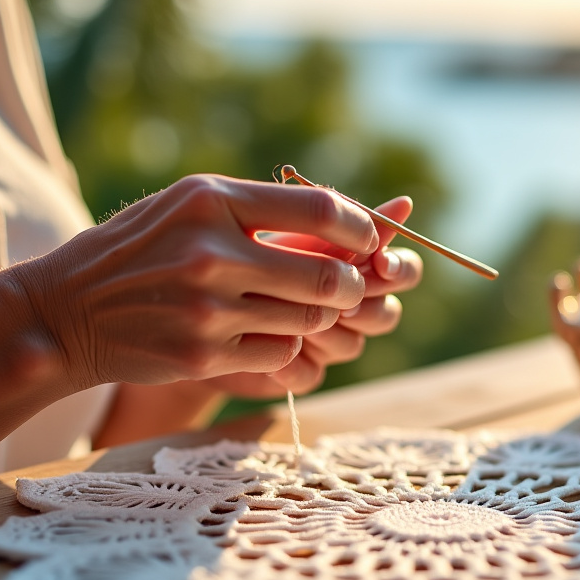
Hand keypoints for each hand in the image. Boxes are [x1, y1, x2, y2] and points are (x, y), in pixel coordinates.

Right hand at [10, 174, 379, 391]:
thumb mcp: (188, 203)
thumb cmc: (141, 249)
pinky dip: (285, 346)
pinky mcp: (203, 355)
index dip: (360, 228)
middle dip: (350, 284)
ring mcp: (208, 309)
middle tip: (347, 286)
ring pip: (310, 318)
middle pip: (328, 275)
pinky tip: (262, 333)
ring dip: (318, 317)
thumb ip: (259, 205)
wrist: (66, 312)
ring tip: (300, 307)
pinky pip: (282, 353)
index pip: (321, 210)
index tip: (366, 240)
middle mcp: (211, 252)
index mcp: (212, 200)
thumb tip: (346, 215)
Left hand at [205, 196, 423, 395]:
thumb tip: (405, 204)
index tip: (380, 262)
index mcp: (352, 264)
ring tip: (279, 311)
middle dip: (364, 304)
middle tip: (341, 297)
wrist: (174, 296)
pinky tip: (265, 353)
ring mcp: (323, 342)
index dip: (398, 269)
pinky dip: (291, 364)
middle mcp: (345, 305)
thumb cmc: (231, 246)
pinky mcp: (297, 372)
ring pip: (351, 345)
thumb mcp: (281, 227)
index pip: (402, 270)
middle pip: (385, 313)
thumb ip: (339, 222)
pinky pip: (313, 376)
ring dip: (323, 330)